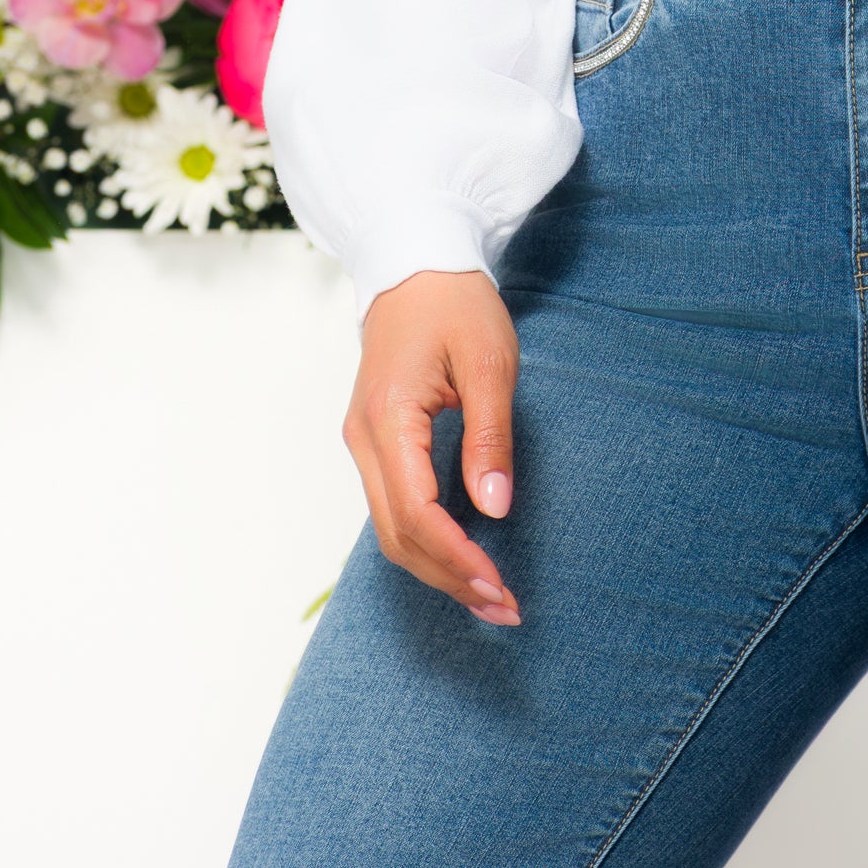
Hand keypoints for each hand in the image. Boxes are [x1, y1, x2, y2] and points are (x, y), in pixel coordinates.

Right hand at [344, 267, 522, 626]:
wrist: (415, 259)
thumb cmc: (456, 303)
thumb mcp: (489, 362)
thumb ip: (489, 437)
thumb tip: (494, 509)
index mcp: (388, 418)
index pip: (416, 514)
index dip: (458, 559)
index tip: (499, 586)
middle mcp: (363, 438)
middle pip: (398, 536)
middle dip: (450, 579)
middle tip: (504, 608)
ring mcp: (363, 442)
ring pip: (392, 529)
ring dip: (438, 568)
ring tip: (489, 596)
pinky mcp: (375, 441)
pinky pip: (394, 507)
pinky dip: (427, 541)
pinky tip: (463, 558)